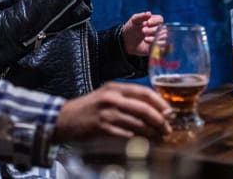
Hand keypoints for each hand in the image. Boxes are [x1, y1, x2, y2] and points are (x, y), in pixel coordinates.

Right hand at [54, 82, 170, 141]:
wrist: (63, 118)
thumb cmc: (88, 108)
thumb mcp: (106, 95)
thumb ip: (126, 98)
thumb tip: (153, 108)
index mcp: (115, 88)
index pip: (144, 92)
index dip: (160, 103)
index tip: (169, 112)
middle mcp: (112, 98)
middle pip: (144, 109)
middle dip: (160, 121)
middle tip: (167, 129)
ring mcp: (107, 114)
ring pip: (138, 124)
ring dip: (152, 133)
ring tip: (159, 138)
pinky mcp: (103, 129)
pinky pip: (126, 135)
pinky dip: (138, 141)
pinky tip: (144, 144)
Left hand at [121, 12, 163, 55]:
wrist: (127, 42)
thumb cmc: (131, 29)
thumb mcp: (134, 21)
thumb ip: (141, 16)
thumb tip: (149, 13)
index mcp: (153, 21)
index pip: (160, 19)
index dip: (155, 21)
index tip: (148, 23)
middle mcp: (158, 29)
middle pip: (162, 28)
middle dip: (152, 30)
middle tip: (143, 31)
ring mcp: (159, 38)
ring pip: (163, 37)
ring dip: (154, 37)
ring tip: (145, 39)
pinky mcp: (158, 47)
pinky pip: (164, 46)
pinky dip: (157, 44)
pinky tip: (148, 43)